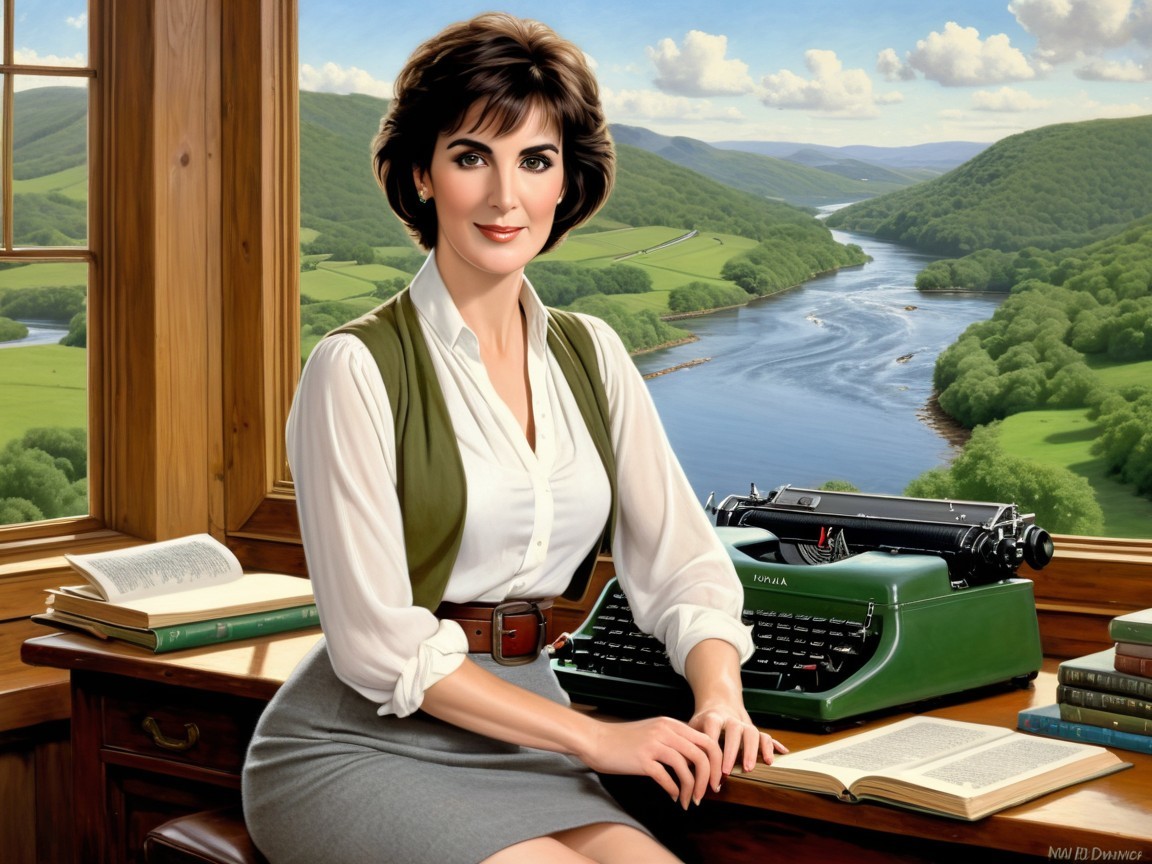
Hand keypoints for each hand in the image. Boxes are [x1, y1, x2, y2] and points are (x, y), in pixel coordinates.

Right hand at [577, 715, 722, 808]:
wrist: (596, 740)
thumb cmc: (624, 740)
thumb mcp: (653, 732)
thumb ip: (674, 740)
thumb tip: (695, 760)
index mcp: (671, 724)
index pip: (707, 741)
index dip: (716, 762)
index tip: (715, 779)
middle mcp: (666, 731)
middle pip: (702, 754)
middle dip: (709, 778)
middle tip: (707, 793)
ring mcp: (654, 744)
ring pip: (686, 768)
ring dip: (692, 789)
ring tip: (689, 801)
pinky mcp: (642, 759)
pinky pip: (667, 778)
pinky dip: (674, 790)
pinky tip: (674, 797)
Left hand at [689, 702, 787, 776]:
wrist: (718, 703)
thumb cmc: (702, 723)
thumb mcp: (692, 729)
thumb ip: (689, 745)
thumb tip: (682, 770)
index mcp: (713, 718)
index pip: (712, 731)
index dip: (710, 752)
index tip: (707, 773)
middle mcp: (731, 719)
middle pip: (735, 731)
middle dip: (732, 752)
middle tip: (727, 772)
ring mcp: (745, 724)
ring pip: (753, 733)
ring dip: (753, 751)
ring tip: (750, 769)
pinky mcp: (754, 730)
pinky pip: (766, 736)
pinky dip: (773, 746)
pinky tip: (781, 754)